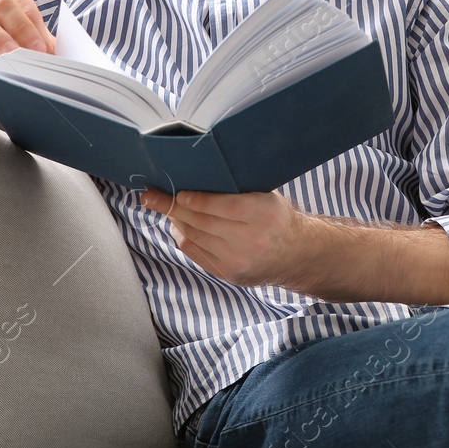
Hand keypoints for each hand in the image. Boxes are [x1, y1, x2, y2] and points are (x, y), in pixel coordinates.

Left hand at [138, 188, 315, 287]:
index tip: (179, 192)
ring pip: (196, 237)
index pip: (224, 207)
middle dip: (173, 208)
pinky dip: (184, 237)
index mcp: (264, 214)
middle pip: (203, 222)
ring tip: (165, 208)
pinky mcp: (229, 273)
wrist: (296, 255)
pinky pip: (196, 253)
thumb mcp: (267, 197)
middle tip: (152, 197)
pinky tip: (179, 226)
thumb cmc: (276, 218)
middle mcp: (251, 239)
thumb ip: (238, 189)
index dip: (198, 200)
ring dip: (176, 221)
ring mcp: (239, 259)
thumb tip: (198, 173)